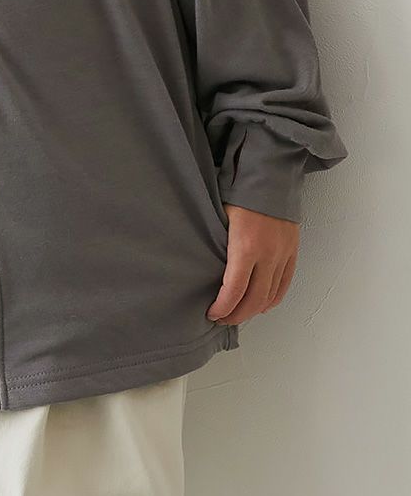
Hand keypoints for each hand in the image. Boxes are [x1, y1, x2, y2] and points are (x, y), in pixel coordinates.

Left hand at [206, 203, 298, 325]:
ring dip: (254, 310)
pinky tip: (261, 305)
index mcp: (245, 247)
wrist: (270, 176)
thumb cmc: (238, 193)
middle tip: (222, 318)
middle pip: (253, 300)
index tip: (212, 314)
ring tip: (238, 313)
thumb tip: (203, 266)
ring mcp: (282, 255)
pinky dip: (273, 299)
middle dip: (236, 314)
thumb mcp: (219, 217)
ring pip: (270, 295)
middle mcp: (267, 255)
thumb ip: (216, 243)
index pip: (234, 291)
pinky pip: (285, 284)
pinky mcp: (292, 252)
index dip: (223, 308)